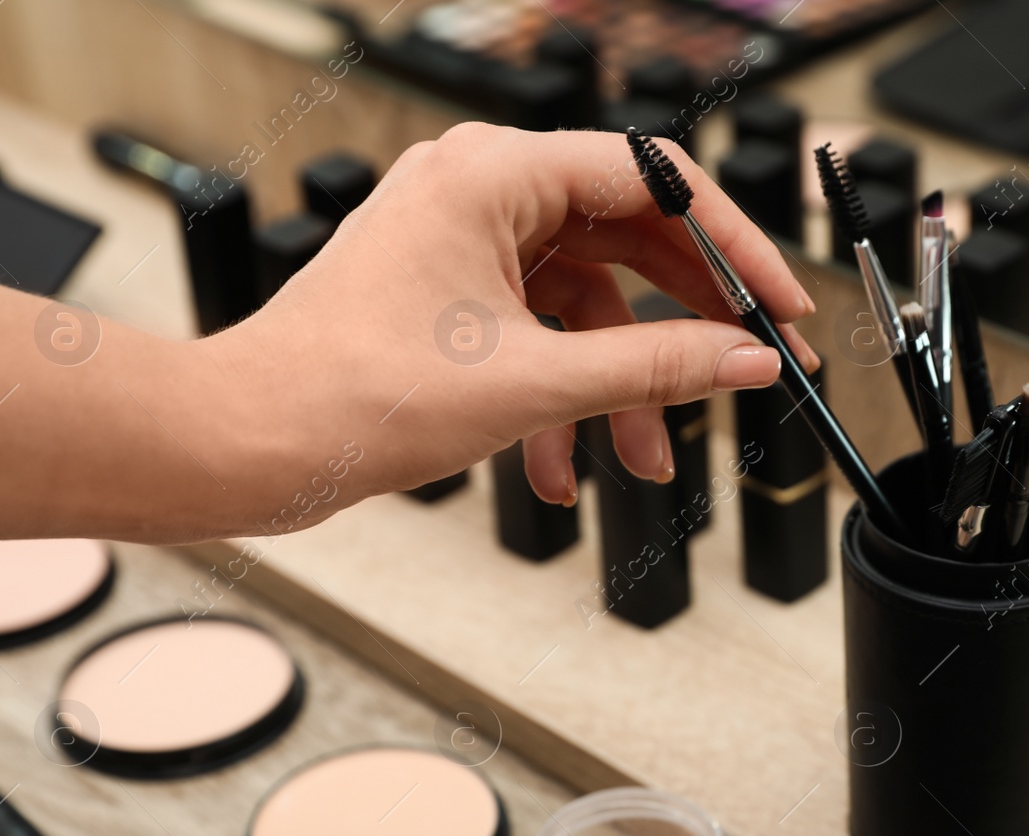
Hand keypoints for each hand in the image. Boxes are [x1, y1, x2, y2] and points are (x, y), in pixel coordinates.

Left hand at [227, 123, 818, 505]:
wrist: (250, 443)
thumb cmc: (348, 393)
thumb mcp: (535, 381)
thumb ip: (657, 365)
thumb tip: (743, 358)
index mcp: (494, 173)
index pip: (655, 182)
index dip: (733, 248)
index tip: (777, 306)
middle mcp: (478, 190)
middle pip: (628, 240)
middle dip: (683, 325)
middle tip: (744, 371)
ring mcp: (461, 241)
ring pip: (585, 302)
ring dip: (617, 386)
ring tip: (641, 459)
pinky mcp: (449, 292)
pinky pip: (538, 332)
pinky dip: (562, 396)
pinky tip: (560, 468)